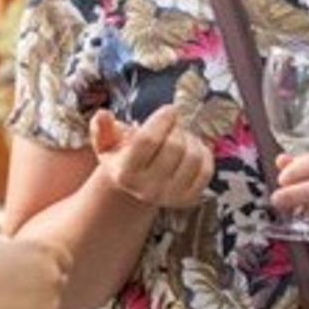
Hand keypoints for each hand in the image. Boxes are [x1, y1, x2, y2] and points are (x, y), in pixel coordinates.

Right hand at [90, 104, 213, 209]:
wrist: (136, 187)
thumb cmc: (123, 157)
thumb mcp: (106, 143)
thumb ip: (101, 128)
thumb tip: (103, 115)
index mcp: (125, 174)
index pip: (148, 140)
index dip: (163, 119)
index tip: (170, 109)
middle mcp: (147, 189)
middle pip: (174, 146)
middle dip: (177, 127)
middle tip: (174, 123)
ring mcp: (169, 197)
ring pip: (193, 157)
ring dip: (191, 138)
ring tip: (182, 134)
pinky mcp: (189, 199)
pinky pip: (207, 170)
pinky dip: (204, 153)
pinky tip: (193, 147)